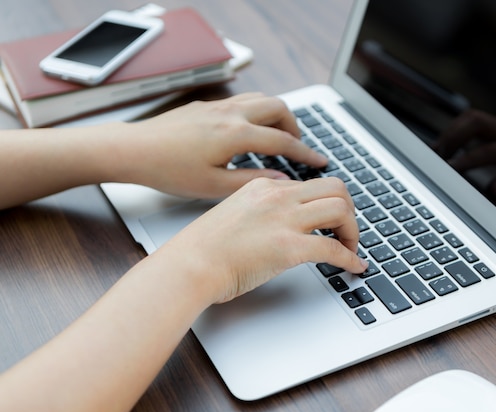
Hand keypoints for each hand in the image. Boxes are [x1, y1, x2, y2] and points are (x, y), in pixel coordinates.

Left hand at [117, 92, 326, 198]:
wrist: (134, 149)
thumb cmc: (168, 170)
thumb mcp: (213, 186)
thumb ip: (251, 181)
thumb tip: (281, 181)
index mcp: (235, 134)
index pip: (283, 141)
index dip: (306, 153)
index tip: (320, 162)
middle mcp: (230, 113)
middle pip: (278, 108)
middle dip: (294, 126)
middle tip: (297, 148)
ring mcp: (218, 105)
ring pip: (262, 99)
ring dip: (277, 115)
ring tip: (278, 136)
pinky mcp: (207, 105)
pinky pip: (244, 100)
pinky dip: (258, 111)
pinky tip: (251, 130)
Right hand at [158, 176, 367, 303]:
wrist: (188, 266)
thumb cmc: (202, 249)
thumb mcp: (234, 215)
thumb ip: (259, 213)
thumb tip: (280, 227)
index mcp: (263, 187)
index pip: (310, 185)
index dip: (328, 203)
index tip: (333, 219)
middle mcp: (277, 197)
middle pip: (335, 188)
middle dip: (349, 210)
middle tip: (347, 231)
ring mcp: (284, 219)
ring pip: (341, 210)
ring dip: (353, 231)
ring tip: (350, 249)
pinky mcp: (288, 247)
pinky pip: (333, 248)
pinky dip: (350, 258)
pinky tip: (353, 267)